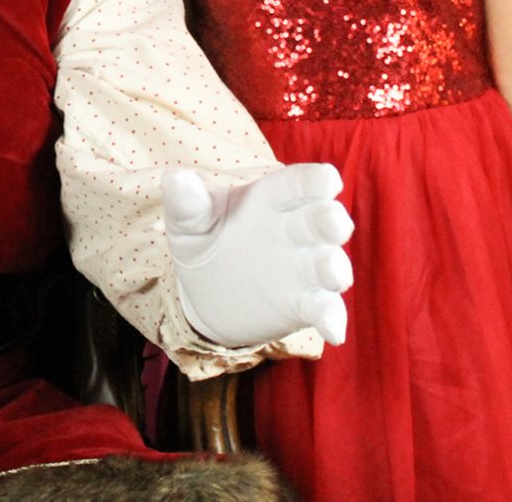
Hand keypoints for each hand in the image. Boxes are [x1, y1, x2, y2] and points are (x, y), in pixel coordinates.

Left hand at [163, 163, 353, 347]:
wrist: (205, 291)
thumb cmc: (204, 240)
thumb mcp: (190, 221)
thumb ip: (187, 202)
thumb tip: (176, 179)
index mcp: (272, 199)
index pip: (297, 184)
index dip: (315, 180)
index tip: (328, 180)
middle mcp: (297, 229)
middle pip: (322, 220)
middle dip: (332, 220)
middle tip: (335, 222)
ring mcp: (304, 268)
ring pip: (329, 264)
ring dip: (335, 268)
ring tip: (335, 275)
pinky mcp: (303, 303)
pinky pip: (323, 308)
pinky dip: (332, 317)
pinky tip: (333, 331)